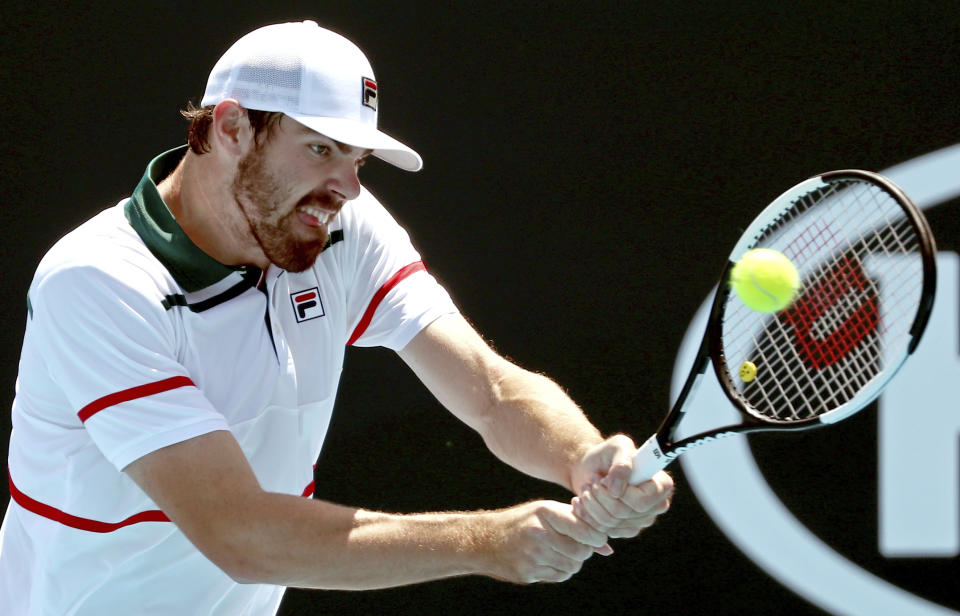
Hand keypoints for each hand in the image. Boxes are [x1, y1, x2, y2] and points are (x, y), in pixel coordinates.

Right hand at [482, 500, 612, 583]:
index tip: (595, 537)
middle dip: (585, 551)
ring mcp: (532, 555)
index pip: (584, 528)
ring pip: (572, 566)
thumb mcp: (546, 512)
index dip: (595, 536)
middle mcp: (538, 533)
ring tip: (562, 552)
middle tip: (578, 545)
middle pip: (580, 551)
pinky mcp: (528, 572)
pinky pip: (559, 576)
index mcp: (545, 512)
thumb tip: (607, 548)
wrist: (485, 540)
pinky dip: (562, 570)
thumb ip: (576, 522)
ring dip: (574, 562)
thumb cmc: (523, 522)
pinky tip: (551, 560)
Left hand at [570, 435, 673, 537]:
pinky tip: (581, 500)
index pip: (641, 502)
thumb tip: (617, 490)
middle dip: (600, 496)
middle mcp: (656, 506)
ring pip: (610, 523)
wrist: (592, 467)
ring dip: (591, 503)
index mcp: (662, 485)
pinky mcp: (625, 530)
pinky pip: (602, 531)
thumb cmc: (608, 454)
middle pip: (623, 514)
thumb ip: (621, 463)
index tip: (604, 478)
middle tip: (590, 481)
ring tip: (586, 487)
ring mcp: (641, 520)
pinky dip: (586, 515)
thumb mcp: (617, 447)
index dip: (619, 493)